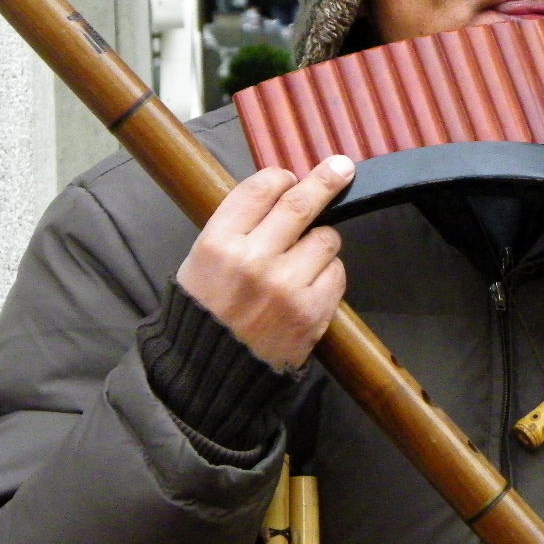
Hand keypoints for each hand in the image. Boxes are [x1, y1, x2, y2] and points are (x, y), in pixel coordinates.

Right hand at [176, 156, 355, 369]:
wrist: (212, 376)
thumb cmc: (207, 312)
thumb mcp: (201, 261)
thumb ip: (237, 226)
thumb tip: (283, 190)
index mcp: (218, 243)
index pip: (260, 189)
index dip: (280, 178)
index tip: (290, 179)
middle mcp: (253, 261)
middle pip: (301, 203)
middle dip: (326, 180)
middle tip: (342, 167)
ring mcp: (285, 287)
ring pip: (326, 238)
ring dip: (319, 243)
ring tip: (299, 262)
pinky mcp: (312, 312)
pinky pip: (336, 272)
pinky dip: (327, 273)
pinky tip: (307, 286)